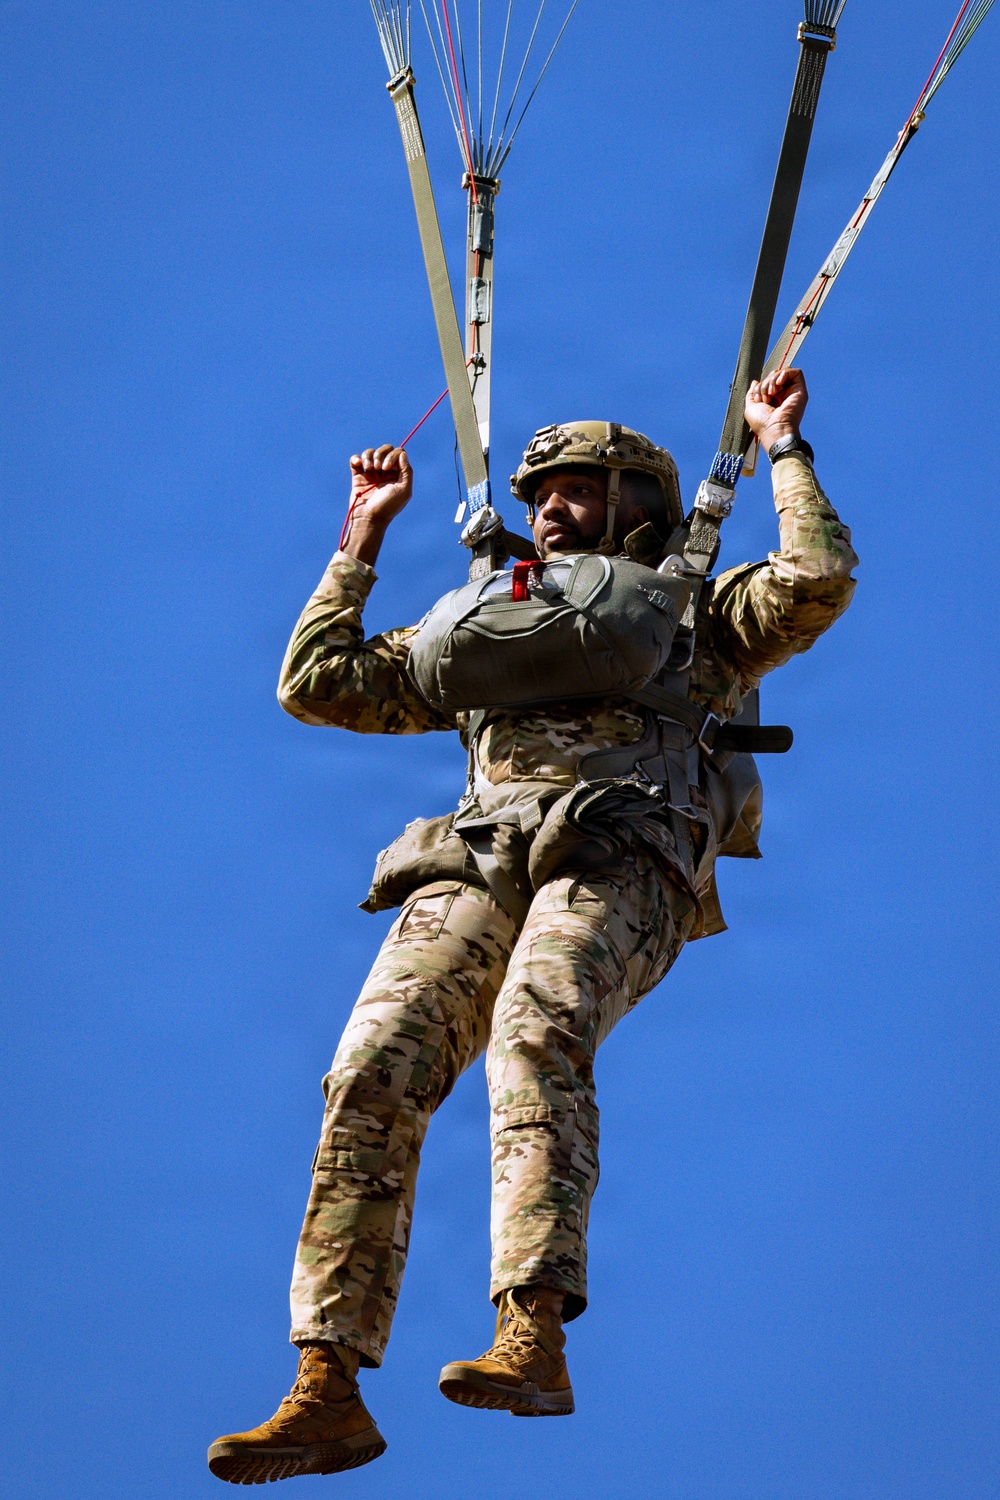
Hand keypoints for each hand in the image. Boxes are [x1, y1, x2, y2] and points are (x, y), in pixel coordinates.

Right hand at [343, 444, 411, 564]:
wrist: (368, 519)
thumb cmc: (388, 507)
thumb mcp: (404, 490)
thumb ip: (406, 471)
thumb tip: (402, 454)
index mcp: (398, 475)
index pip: (398, 454)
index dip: (392, 456)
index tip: (387, 469)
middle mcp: (386, 473)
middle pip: (385, 450)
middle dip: (380, 454)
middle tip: (379, 468)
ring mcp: (371, 474)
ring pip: (370, 453)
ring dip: (368, 456)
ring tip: (368, 467)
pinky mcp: (358, 477)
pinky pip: (356, 460)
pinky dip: (356, 459)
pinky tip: (359, 464)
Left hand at [745, 367, 807, 453]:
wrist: (775, 430)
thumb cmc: (763, 424)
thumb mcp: (751, 407)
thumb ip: (752, 393)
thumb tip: (755, 382)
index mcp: (773, 399)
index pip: (767, 382)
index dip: (760, 386)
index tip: (758, 398)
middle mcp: (783, 395)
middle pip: (774, 376)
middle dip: (765, 383)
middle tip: (765, 397)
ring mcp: (792, 392)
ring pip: (783, 373)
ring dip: (772, 380)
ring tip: (771, 394)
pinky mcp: (800, 390)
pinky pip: (796, 372)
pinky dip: (784, 374)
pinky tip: (779, 383)